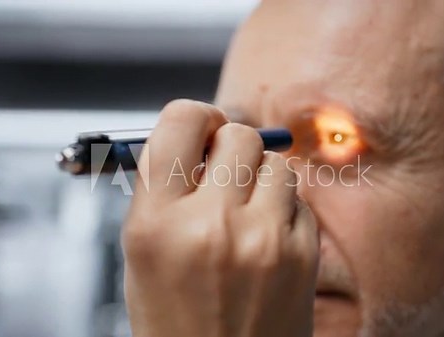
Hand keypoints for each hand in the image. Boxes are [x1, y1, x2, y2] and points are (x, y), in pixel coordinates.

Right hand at [121, 99, 319, 336]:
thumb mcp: (141, 253)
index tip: (199, 126)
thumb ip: (163, 188)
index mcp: (155, 224)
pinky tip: (266, 240)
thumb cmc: (175, 319)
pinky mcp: (302, 254)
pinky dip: (283, 208)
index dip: (192, 117)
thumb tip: (192, 135)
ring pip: (275, 162)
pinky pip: (298, 198)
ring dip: (259, 177)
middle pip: (238, 133)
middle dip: (228, 145)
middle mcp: (209, 226)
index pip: (179, 122)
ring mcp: (262, 240)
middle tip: (222, 170)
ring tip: (244, 212)